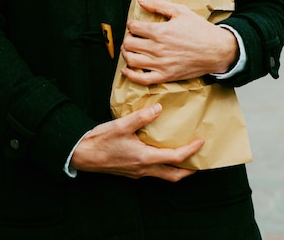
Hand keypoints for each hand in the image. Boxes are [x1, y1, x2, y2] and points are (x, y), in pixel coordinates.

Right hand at [70, 103, 203, 181]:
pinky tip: (160, 153)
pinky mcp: (131, 170)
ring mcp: (137, 172)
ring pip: (163, 175)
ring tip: (183, 158)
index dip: (190, 150)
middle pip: (173, 175)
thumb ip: (142, 116)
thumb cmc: (100, 141)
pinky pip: (152, 172)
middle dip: (188, 170)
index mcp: (145, 158)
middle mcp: (143, 169)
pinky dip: (163, 166)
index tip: (200, 142)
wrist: (82, 154)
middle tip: (199, 160)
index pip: (175, 157)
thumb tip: (159, 108)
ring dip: (176, 169)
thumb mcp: (122, 125)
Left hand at [121, 0, 237, 84]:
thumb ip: (159, 5)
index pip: (134, 27)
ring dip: (126, 54)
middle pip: (129, 44)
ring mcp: (160, 64)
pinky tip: (127, 70)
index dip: (131, 24)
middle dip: (127, 38)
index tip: (134, 24)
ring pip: (132, 60)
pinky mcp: (165, 76)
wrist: (217, 50)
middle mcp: (157, 48)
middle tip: (132, 36)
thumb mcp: (181, 11)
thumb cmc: (200, 30)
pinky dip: (131, 75)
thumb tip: (141, 1)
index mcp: (160, 31)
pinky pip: (142, 79)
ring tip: (129, 49)